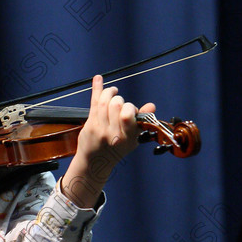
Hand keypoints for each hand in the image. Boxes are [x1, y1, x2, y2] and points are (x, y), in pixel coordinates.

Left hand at [61, 75, 155, 207]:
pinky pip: (94, 102)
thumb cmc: (116, 149)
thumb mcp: (133, 139)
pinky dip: (97, 88)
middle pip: (115, 105)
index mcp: (126, 138)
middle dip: (119, 100)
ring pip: (104, 101)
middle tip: (119, 104)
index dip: (129, 108)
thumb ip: (141, 122)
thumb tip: (151, 106)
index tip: (129, 110)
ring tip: (113, 93)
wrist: (95, 162)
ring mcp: (99, 129)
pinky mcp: (89, 125)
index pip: (127, 115)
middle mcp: (112, 134)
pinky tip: (98, 79)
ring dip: (110, 93)